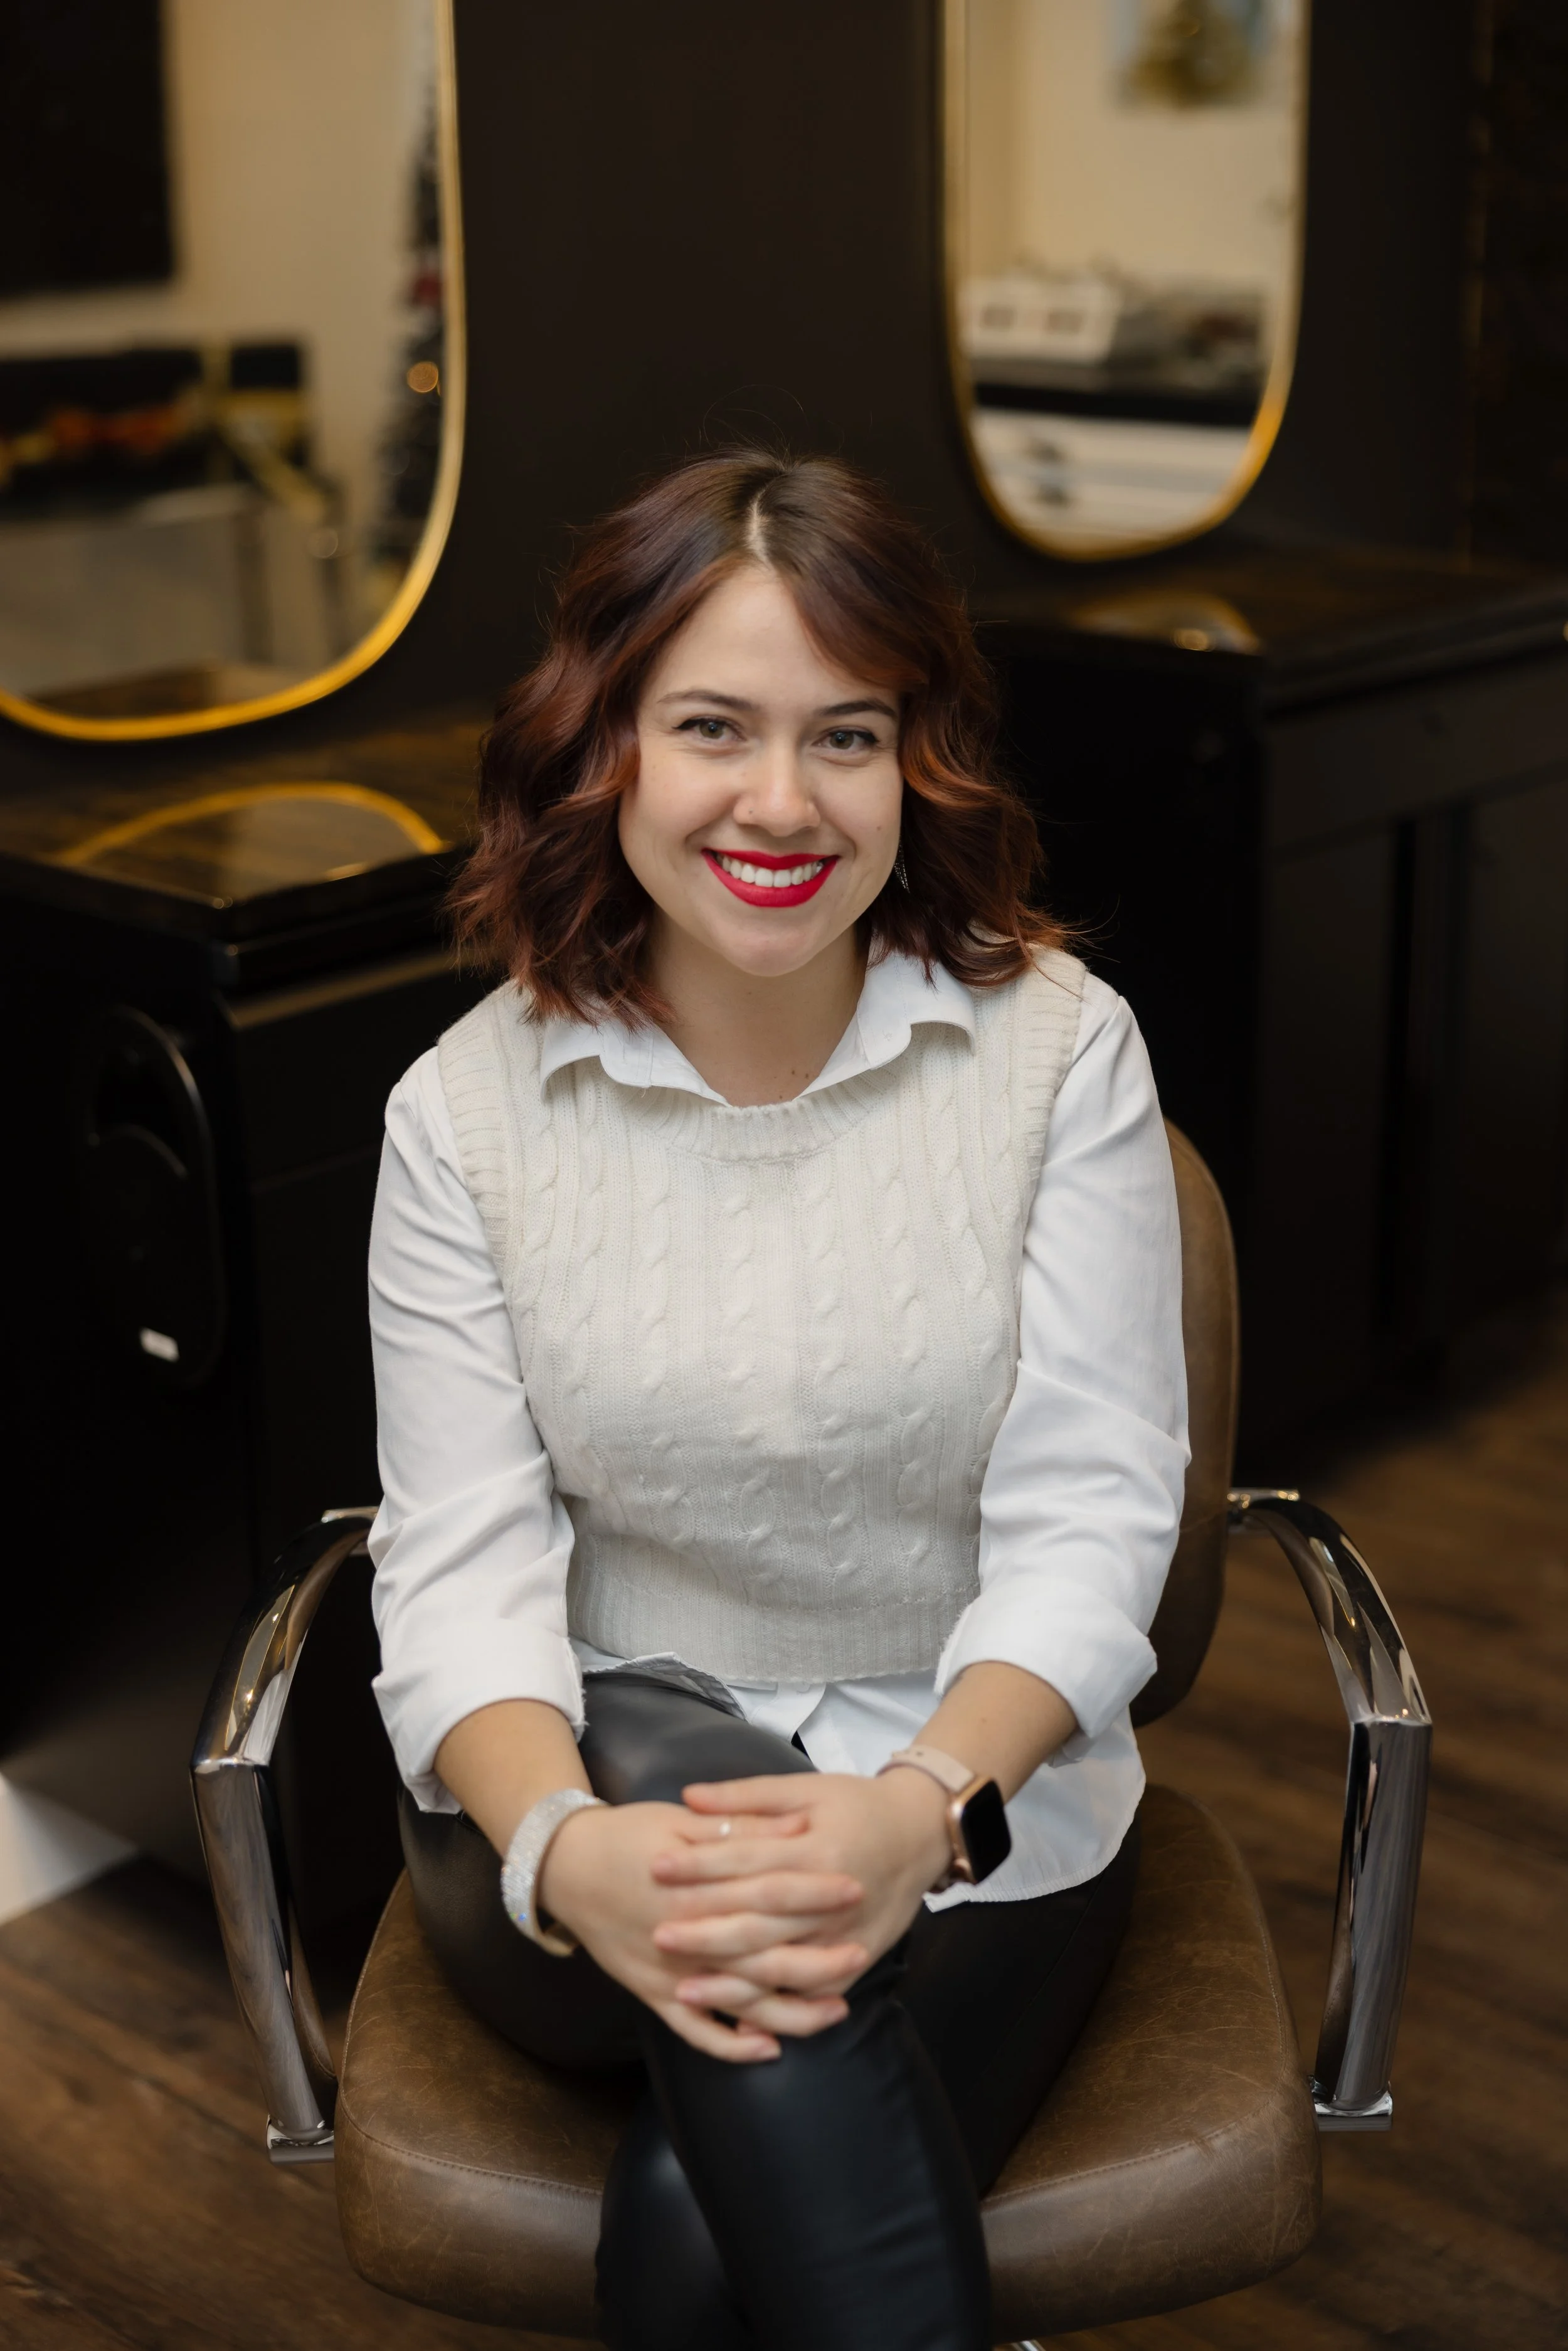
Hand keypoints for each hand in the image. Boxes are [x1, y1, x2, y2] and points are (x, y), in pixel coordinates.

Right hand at [537, 1797, 865, 2061]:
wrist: (565, 1867)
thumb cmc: (627, 1835)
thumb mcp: (682, 1822)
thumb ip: (737, 1830)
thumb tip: (794, 1828)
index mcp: (698, 1890)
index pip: (769, 1896)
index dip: (814, 1893)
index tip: (856, 1889)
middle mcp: (687, 1940)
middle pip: (763, 1958)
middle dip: (816, 1959)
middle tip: (860, 1954)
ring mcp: (669, 1975)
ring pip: (739, 2005)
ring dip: (790, 2012)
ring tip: (836, 2010)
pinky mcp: (652, 1995)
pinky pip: (695, 2032)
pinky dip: (731, 2046)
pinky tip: (768, 2048)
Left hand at [648, 1769, 952, 2022]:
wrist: (922, 1832)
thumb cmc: (859, 1804)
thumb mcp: (807, 1788)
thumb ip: (748, 1796)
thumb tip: (689, 1796)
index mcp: (817, 1850)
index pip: (747, 1861)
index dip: (701, 1866)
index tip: (656, 1867)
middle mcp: (832, 1899)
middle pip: (759, 1922)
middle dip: (705, 1932)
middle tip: (657, 1935)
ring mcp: (846, 1935)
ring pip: (781, 1968)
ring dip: (732, 1983)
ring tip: (683, 1988)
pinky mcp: (858, 1960)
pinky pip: (812, 1995)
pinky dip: (776, 2010)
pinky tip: (738, 2021)